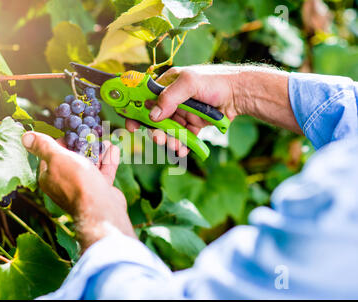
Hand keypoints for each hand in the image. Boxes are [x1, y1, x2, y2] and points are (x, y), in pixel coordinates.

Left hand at [22, 132, 135, 250]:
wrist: (101, 209)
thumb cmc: (77, 182)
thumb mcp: (57, 158)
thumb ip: (43, 146)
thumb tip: (25, 136)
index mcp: (49, 178)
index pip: (50, 157)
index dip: (58, 142)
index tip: (68, 131)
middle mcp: (64, 184)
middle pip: (71, 160)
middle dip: (80, 146)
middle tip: (87, 132)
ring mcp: (83, 188)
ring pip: (89, 166)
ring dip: (96, 151)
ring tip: (102, 139)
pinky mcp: (98, 191)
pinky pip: (102, 173)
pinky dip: (107, 160)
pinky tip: (112, 148)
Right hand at [126, 65, 241, 156]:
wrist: (240, 94)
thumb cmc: (215, 82)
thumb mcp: (189, 83)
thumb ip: (170, 98)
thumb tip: (153, 115)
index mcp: (167, 84)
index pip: (145, 98)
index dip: (136, 111)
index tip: (131, 126)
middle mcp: (173, 99)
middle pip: (155, 119)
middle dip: (155, 131)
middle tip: (159, 139)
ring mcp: (183, 113)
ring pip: (168, 131)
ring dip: (169, 140)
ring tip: (175, 147)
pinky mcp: (193, 124)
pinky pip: (182, 137)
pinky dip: (181, 145)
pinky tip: (183, 150)